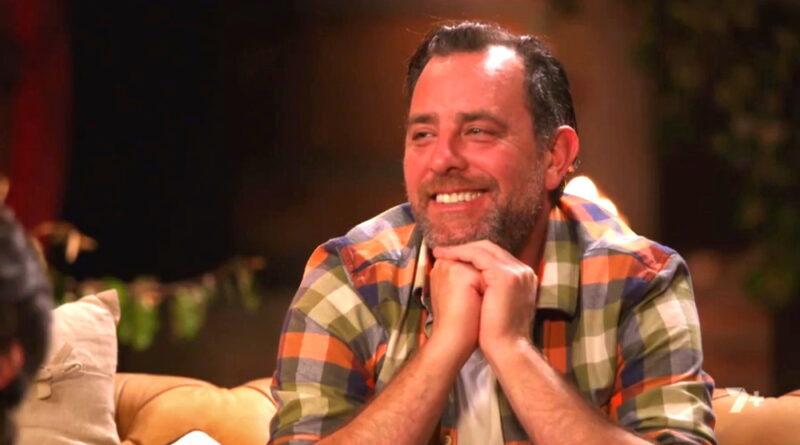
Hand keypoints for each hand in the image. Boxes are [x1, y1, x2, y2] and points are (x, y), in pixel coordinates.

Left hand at [432, 240, 537, 355]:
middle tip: (442, 250)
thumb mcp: (498, 303)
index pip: (496, 255)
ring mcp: (516, 272)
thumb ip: (493, 289)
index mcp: (523, 277)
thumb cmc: (498, 332)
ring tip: (439, 252)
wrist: (507, 348)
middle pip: (491, 248)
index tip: (452, 256)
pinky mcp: (505, 276)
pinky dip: (460, 254)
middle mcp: (523, 270)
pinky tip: (446, 257)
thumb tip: (474, 281)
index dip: (472, 253)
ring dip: (459, 248)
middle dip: (464, 247)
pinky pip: (478, 256)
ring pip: (483, 249)